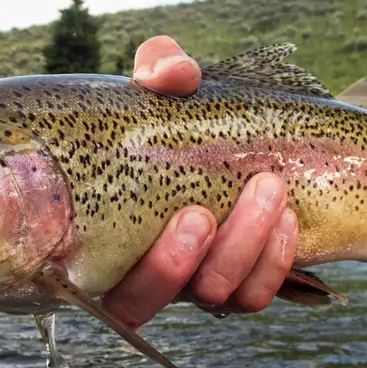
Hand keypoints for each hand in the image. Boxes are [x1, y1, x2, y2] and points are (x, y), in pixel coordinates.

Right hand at [101, 35, 299, 329]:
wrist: (250, 137)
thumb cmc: (188, 111)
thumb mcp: (171, 82)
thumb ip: (162, 66)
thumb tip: (173, 76)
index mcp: (103, 229)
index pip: (78, 272)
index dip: (103, 261)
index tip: (148, 218)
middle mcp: (139, 269)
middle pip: (141, 301)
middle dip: (174, 263)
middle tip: (201, 213)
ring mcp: (191, 281)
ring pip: (208, 296)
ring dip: (237, 251)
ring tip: (268, 191)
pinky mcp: (239, 285)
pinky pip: (252, 296)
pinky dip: (272, 263)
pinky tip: (288, 219)